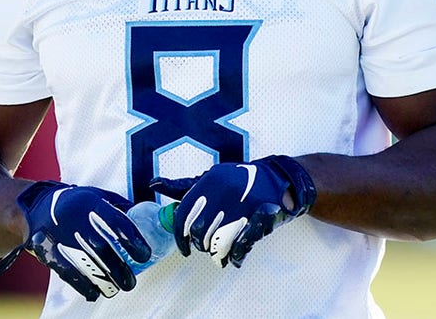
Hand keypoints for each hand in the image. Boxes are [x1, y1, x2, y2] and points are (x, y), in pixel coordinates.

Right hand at [0, 181, 149, 300]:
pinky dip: (82, 285)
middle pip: (101, 247)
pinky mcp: (48, 251)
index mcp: (89, 202)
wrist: (35, 207)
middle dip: (119, 268)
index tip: (144, 254)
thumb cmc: (75, 204)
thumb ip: (118, 206)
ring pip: (85, 262)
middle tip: (131, 281)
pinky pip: (66, 271)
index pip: (115, 221)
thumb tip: (145, 217)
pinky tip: (94, 293)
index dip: (132, 239)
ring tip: (117, 288)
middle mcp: (73, 218)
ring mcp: (59, 235)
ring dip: (104, 280)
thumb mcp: (95, 196)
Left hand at [149, 155, 315, 267]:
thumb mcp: (212, 178)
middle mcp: (227, 189)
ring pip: (219, 240)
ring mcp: (246, 203)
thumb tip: (154, 184)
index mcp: (211, 179)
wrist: (280, 178)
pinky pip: (242, 245)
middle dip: (200, 244)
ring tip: (219, 254)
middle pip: (200, 230)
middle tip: (205, 246)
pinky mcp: (264, 216)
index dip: (180, 235)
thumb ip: (185, 186)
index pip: (184, 213)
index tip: (183, 246)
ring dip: (216, 253)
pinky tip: (233, 258)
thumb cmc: (241, 181)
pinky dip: (235, 256)